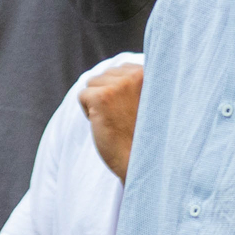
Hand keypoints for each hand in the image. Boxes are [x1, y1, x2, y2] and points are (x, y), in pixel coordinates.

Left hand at [82, 64, 141, 181]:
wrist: (143, 165)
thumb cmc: (146, 137)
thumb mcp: (149, 102)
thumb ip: (137, 83)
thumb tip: (115, 70)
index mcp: (152, 74)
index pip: (122, 70)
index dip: (121, 92)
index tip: (132, 110)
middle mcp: (138, 75)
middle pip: (106, 75)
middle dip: (108, 96)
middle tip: (125, 118)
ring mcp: (119, 85)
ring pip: (92, 83)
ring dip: (98, 104)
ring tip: (117, 121)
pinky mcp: (102, 97)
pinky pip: (82, 95)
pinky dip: (88, 112)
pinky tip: (106, 124)